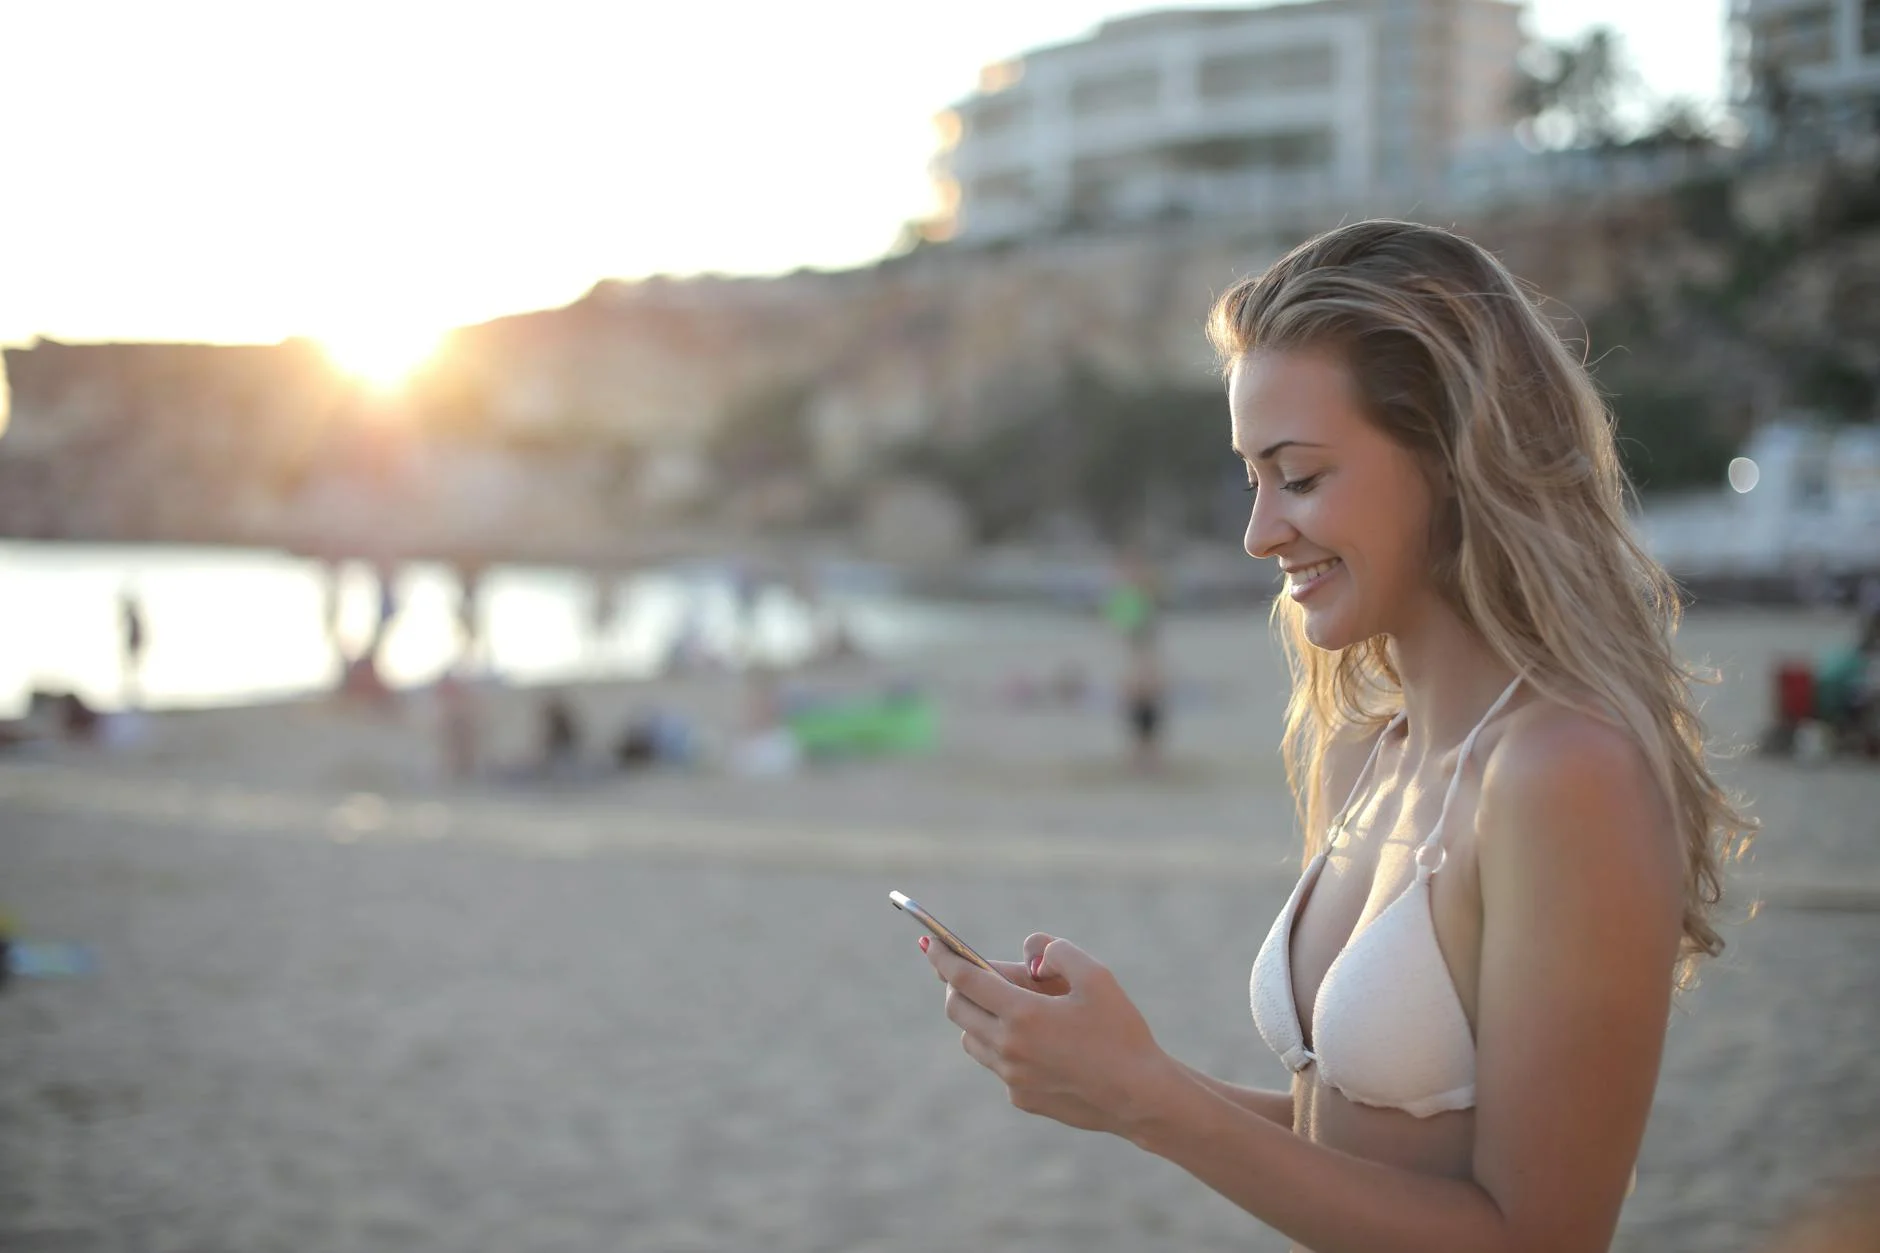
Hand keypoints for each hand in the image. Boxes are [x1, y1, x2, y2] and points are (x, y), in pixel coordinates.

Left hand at [919, 931, 1173, 1135]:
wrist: (1141, 1098)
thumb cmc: (1122, 1032)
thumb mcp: (1097, 976)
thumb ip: (1056, 951)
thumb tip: (1029, 955)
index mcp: (1022, 1014)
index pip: (963, 979)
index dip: (943, 957)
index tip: (929, 943)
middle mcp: (1008, 1047)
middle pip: (957, 1009)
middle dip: (956, 985)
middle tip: (973, 971)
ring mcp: (1011, 1076)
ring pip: (972, 1038)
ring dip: (978, 1016)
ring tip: (1012, 1004)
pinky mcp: (1021, 1098)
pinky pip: (997, 1064)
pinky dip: (1002, 1044)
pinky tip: (1035, 1040)